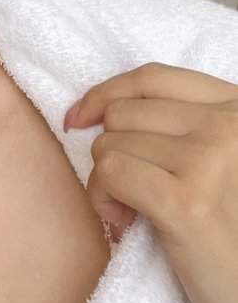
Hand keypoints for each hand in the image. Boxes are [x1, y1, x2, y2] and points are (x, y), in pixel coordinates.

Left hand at [64, 62, 237, 302]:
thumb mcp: (227, 166)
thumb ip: (187, 130)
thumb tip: (101, 112)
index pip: (153, 78)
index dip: (105, 93)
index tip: (79, 118)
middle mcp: (230, 126)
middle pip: (124, 113)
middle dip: (110, 152)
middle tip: (128, 194)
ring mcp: (209, 161)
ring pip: (110, 144)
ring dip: (104, 182)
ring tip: (133, 214)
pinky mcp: (186, 203)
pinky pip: (109, 174)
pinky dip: (101, 199)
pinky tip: (123, 225)